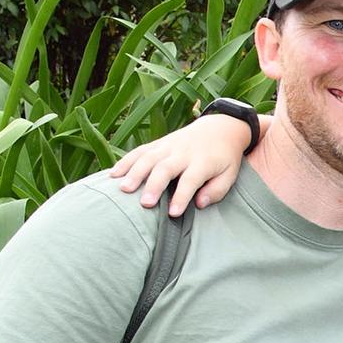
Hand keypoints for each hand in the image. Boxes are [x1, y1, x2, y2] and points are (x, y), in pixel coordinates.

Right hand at [110, 114, 251, 215]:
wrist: (220, 128)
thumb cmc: (224, 159)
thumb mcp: (229, 175)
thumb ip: (216, 190)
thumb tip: (199, 204)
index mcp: (203, 162)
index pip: (191, 180)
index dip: (182, 197)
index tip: (173, 214)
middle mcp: (183, 152)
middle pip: (165, 167)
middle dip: (154, 185)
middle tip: (144, 204)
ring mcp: (168, 146)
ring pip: (148, 157)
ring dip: (134, 172)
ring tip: (123, 189)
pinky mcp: (158, 143)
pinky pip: (139, 151)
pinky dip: (125, 161)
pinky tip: (113, 174)